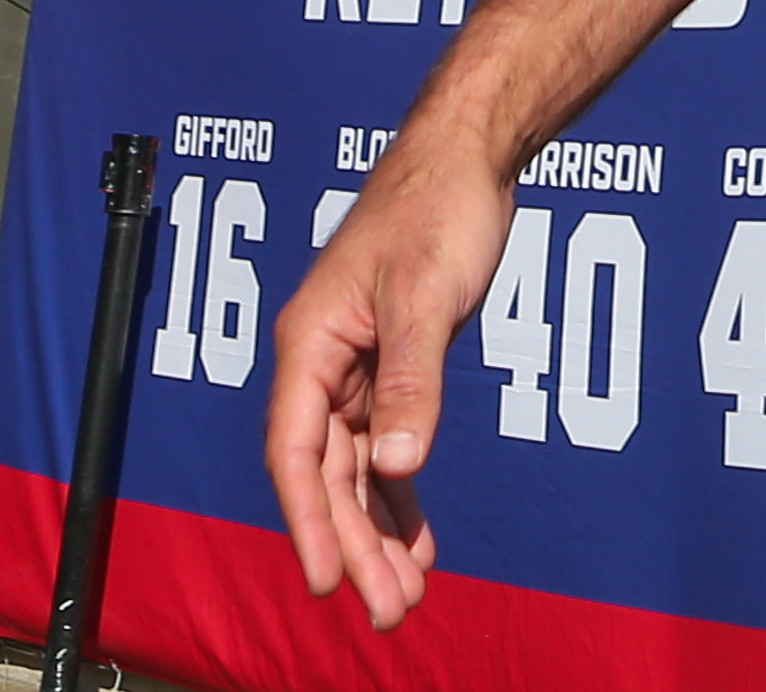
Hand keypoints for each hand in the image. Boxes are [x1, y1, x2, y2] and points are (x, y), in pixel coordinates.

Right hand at [265, 134, 519, 627]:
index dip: (311, 521)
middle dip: (355, 544)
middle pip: (329, 474)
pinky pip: (387, 443)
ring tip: (407, 592)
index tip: (327, 581)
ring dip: (379, 528)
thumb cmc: (436, 208)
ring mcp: (357, 364)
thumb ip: (411, 381)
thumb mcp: (425, 297)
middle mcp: (322, 361)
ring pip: (359, 467)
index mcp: (310, 343)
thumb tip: (398, 462)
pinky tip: (419, 536)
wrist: (468, 155)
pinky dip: (401, 490)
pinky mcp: (393, 362)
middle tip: (389, 609)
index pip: (297, 453)